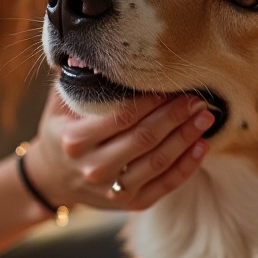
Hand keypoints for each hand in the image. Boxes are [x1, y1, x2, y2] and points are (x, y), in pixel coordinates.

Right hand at [23, 89, 213, 211]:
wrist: (53, 178)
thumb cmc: (62, 132)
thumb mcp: (58, 106)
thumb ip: (76, 80)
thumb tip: (94, 53)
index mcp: (74, 140)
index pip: (120, 118)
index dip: (150, 102)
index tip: (169, 85)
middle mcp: (93, 168)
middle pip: (143, 139)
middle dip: (174, 116)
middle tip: (196, 99)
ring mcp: (112, 190)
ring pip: (158, 163)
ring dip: (186, 138)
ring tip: (205, 117)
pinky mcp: (130, 204)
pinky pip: (165, 186)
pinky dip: (187, 167)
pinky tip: (201, 146)